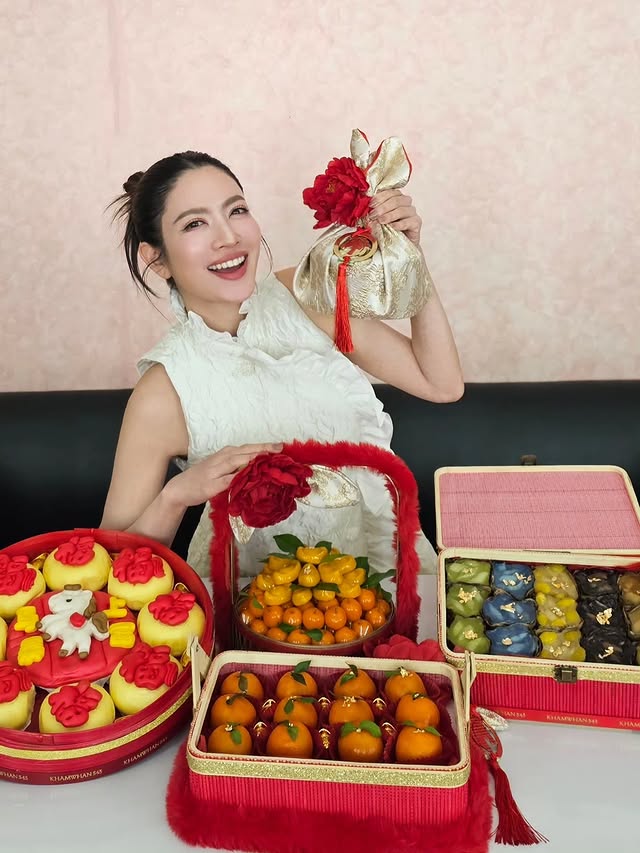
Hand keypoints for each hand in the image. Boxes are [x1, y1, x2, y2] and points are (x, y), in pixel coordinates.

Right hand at [163, 442, 282, 508]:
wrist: (180, 488)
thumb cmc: (204, 478)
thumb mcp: (222, 468)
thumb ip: (238, 467)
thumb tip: (261, 468)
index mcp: (226, 454)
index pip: (248, 448)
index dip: (264, 446)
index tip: (280, 446)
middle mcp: (222, 458)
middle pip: (245, 451)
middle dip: (263, 449)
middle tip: (280, 448)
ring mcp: (216, 471)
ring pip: (237, 461)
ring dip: (252, 459)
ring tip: (268, 458)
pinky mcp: (211, 485)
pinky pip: (227, 480)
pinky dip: (239, 477)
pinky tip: (249, 477)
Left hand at [369, 189, 421, 245]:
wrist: (399, 246)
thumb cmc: (387, 231)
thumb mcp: (378, 220)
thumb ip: (373, 214)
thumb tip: (365, 211)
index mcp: (396, 198)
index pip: (390, 192)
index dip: (380, 197)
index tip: (371, 204)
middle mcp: (406, 203)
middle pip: (396, 200)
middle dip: (383, 207)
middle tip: (373, 215)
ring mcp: (412, 213)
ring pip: (402, 210)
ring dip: (390, 215)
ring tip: (381, 221)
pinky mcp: (417, 223)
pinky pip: (409, 221)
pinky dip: (399, 224)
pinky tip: (392, 227)